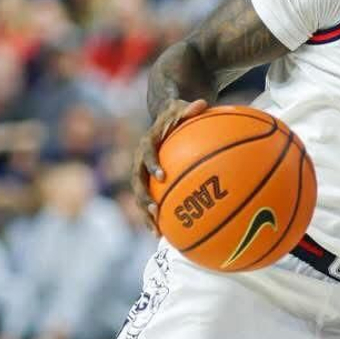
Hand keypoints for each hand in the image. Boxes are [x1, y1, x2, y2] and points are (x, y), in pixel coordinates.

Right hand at [133, 99, 206, 227]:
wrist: (162, 119)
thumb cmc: (177, 114)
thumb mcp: (182, 107)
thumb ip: (190, 108)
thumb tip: (202, 102)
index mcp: (147, 143)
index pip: (146, 154)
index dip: (152, 164)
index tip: (162, 176)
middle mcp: (140, 160)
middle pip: (137, 182)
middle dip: (144, 199)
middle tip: (155, 211)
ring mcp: (142, 174)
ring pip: (140, 197)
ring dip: (146, 215)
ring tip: (156, 232)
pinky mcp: (148, 184)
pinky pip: (150, 202)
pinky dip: (156, 218)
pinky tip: (166, 235)